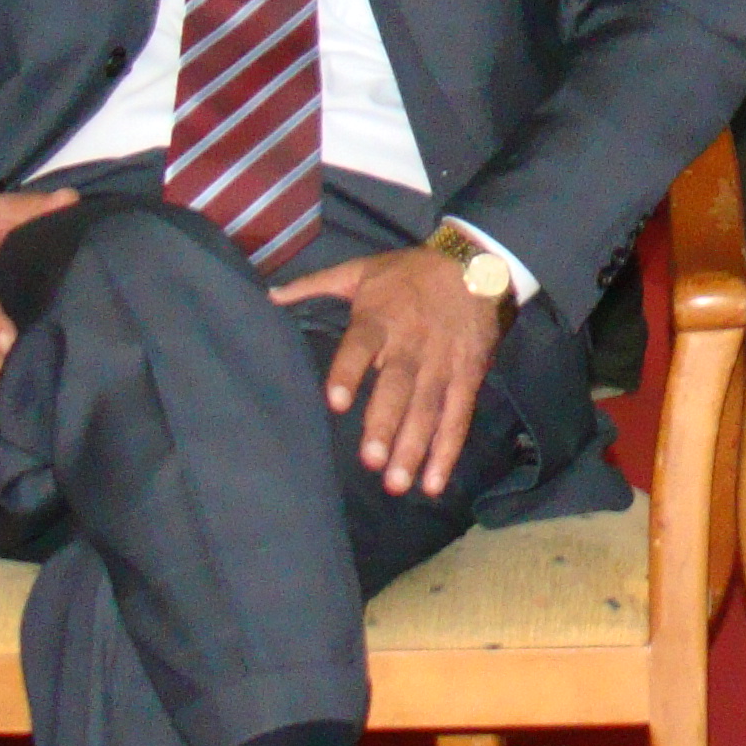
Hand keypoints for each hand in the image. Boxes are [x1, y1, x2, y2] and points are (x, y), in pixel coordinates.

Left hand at [276, 245, 502, 497]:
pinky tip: (433, 483)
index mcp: (379, 318)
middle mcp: (410, 344)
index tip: (336, 402)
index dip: (349, 372)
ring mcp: (442, 363)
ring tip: (397, 483)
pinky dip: (447, 451)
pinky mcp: (468, 376)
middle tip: (372, 462)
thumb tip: (271, 296)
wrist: (474, 263)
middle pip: (398, 387)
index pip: (361, 346)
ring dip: (414, 447)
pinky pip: (458, 416)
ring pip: (428, 409)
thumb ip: (315, 284)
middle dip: (386, 425)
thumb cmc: (409, 271)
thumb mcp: (361, 270)